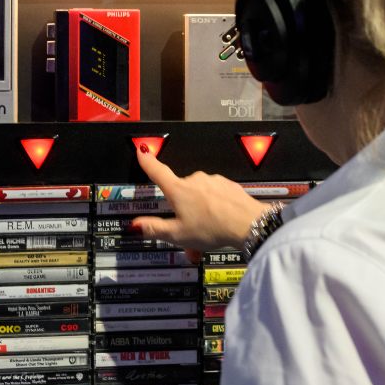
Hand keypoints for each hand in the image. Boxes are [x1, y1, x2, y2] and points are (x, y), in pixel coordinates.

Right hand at [133, 145, 267, 257]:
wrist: (248, 223)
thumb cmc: (213, 228)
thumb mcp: (178, 235)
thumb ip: (155, 228)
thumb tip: (135, 225)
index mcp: (179, 190)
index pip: (158, 171)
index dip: (148, 161)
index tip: (142, 150)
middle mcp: (195, 180)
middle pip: (182, 193)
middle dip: (183, 211)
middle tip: (188, 233)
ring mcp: (213, 180)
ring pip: (200, 197)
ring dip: (200, 212)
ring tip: (207, 233)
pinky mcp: (228, 185)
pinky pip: (216, 197)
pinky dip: (215, 209)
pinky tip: (220, 223)